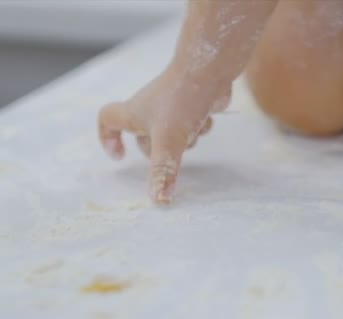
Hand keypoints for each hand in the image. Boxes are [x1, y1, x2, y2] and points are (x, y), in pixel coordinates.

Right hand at [98, 67, 230, 203]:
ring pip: (173, 136)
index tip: (119, 156)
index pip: (107, 120)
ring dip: (186, 139)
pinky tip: (207, 118)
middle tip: (173, 147)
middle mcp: (150, 109)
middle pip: (146, 139)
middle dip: (161, 149)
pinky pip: (191, 125)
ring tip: (192, 128)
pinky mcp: (192, 104)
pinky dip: (200, 126)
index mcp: (133, 113)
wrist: (210, 69)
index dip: (107, 138)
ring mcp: (172, 106)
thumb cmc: (180, 102)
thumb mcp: (168, 141)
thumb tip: (159, 201)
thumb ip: (163, 171)